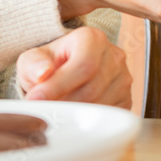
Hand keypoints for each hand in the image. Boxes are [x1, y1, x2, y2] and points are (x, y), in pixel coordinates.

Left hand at [16, 27, 131, 108]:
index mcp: (92, 39)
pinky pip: (109, 117)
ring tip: (59, 109)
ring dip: (75, 114)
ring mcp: (123, 78)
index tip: (37, 99)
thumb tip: (43, 73)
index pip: (83, 65)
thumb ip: (33, 64)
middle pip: (91, 89)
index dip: (59, 86)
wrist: (66, 69)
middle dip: (64, 103)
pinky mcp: (127, 98)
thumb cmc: (50, 63)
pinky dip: (89, 122)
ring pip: (101, 106)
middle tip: (45, 109)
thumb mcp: (33, 59)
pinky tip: (75, 115)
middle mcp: (113, 56)